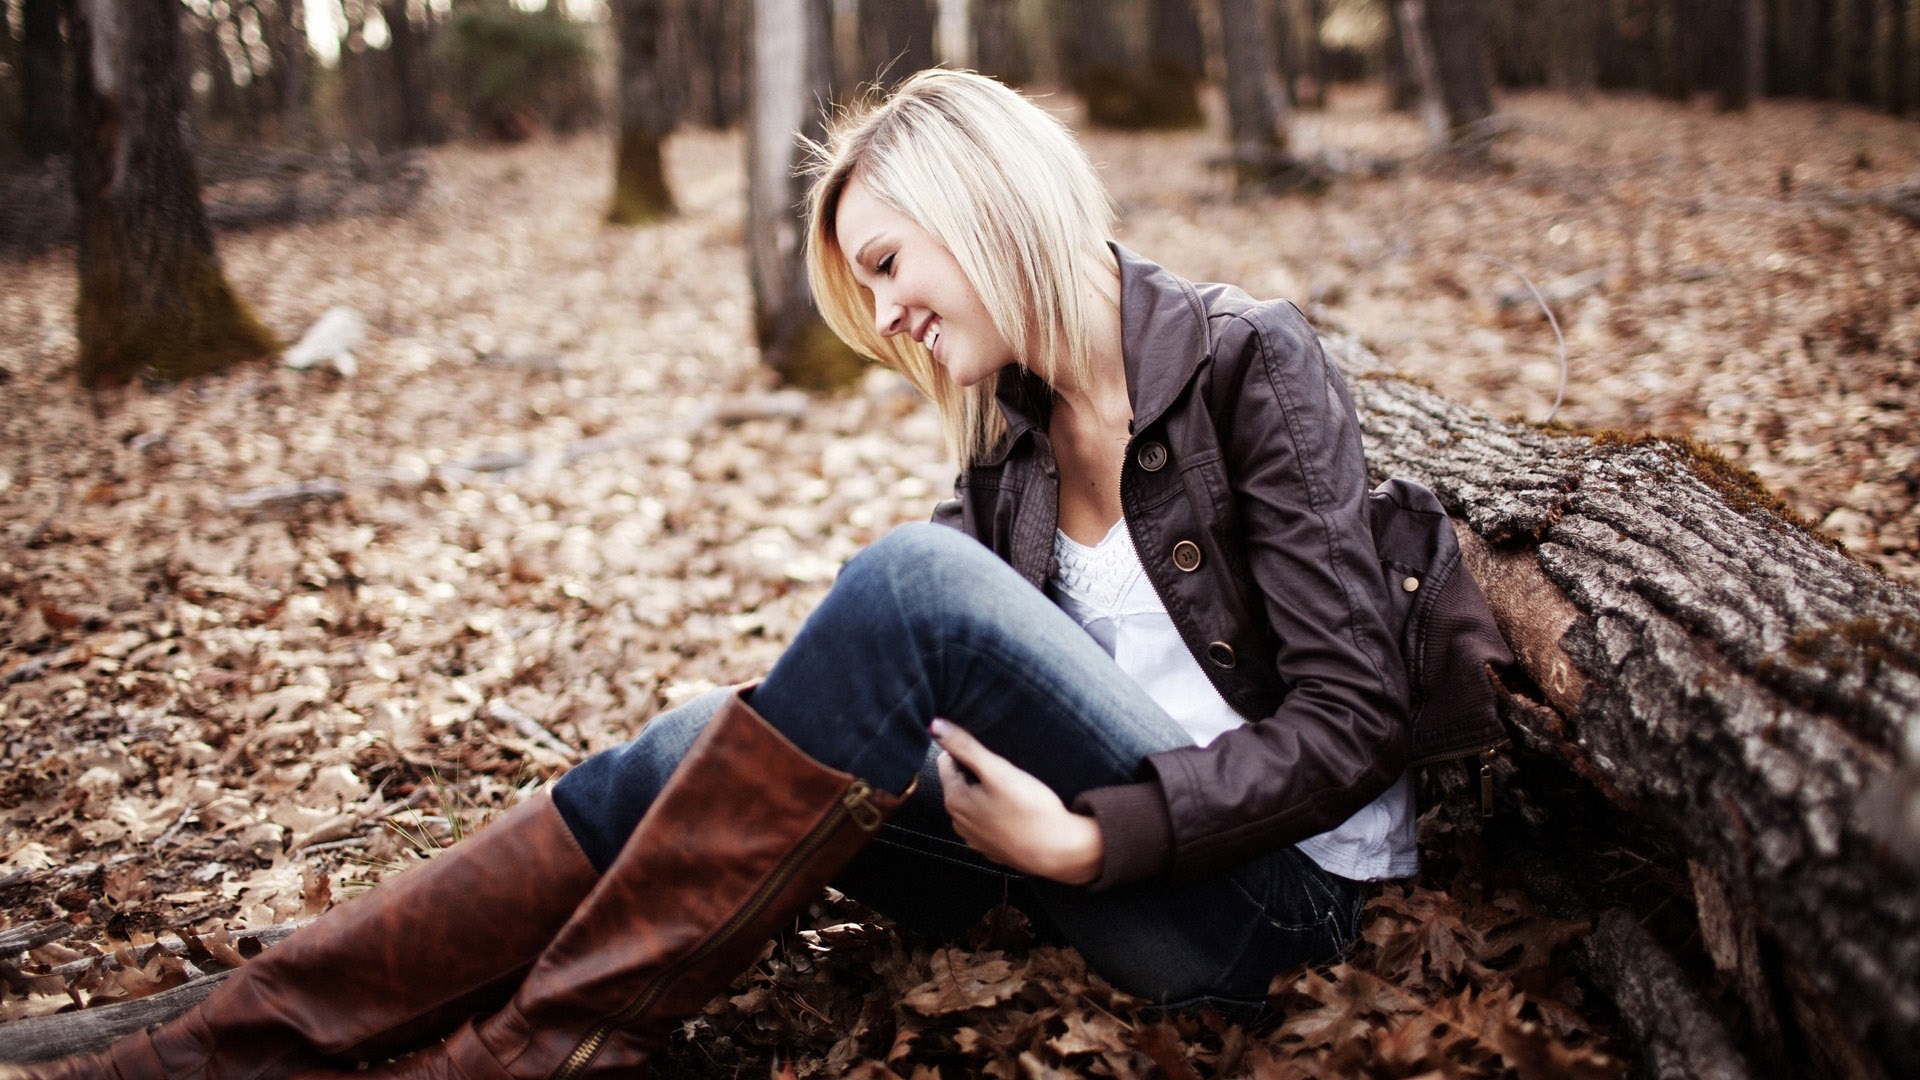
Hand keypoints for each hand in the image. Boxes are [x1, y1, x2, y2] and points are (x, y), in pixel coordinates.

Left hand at [931, 718, 1103, 885]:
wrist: (1059, 851)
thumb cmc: (1030, 810)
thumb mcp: (997, 770)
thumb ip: (965, 746)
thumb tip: (935, 726)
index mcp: (954, 801)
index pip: (946, 762)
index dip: (967, 753)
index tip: (989, 755)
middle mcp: (958, 822)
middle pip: (960, 783)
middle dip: (976, 773)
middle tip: (1004, 772)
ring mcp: (975, 839)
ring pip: (974, 804)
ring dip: (987, 794)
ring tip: (1013, 791)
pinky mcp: (992, 848)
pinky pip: (988, 822)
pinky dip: (997, 814)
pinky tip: (1017, 812)